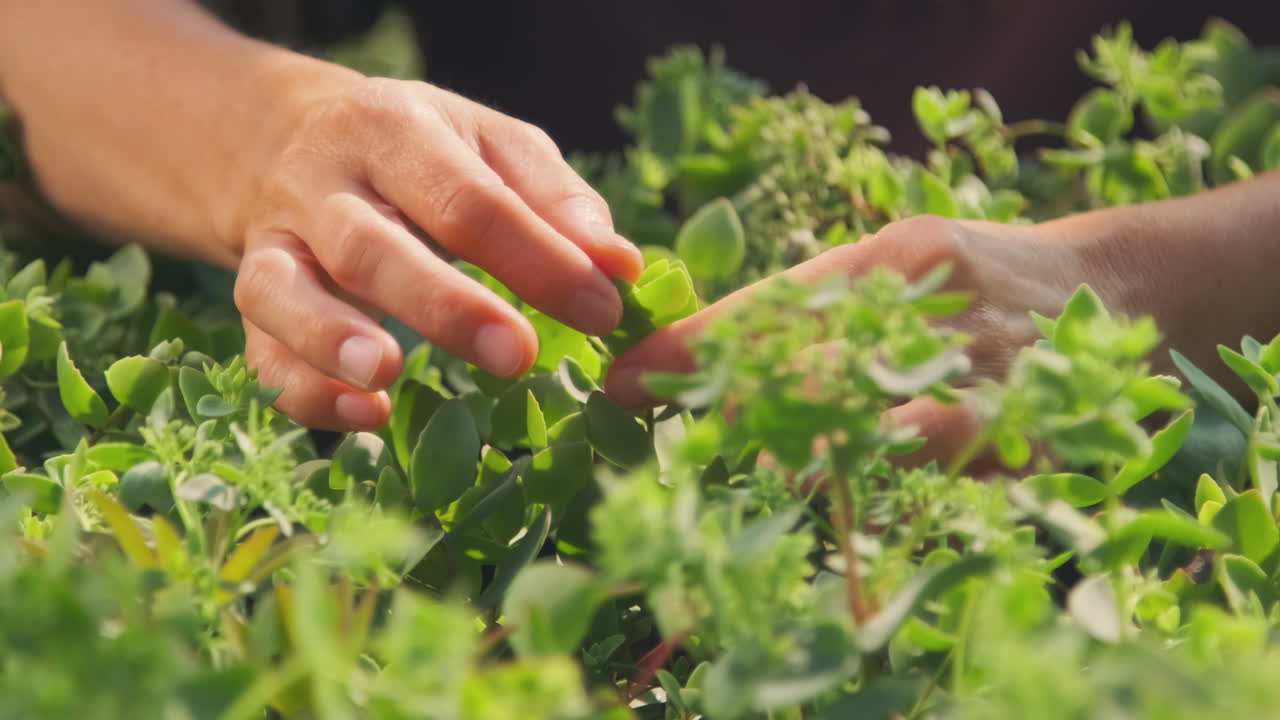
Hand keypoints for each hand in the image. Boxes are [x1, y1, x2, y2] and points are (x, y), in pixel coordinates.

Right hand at [230, 75, 642, 429]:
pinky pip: (260, 350)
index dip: (537, 258)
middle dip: (444, 305)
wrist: (285, 135)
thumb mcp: (490, 144)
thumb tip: (620, 267)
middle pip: (370, 246)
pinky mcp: (247, 297)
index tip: (602, 310)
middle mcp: (322, 183)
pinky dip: (304, 389)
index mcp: (393, 130)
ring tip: (390, 375)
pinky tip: (366, 414)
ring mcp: (274, 241)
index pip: (468, 199)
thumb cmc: (419, 151)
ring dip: (333, 338)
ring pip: (282, 290)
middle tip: (518, 357)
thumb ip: (556, 199)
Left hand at [605, 215, 1110, 467]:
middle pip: (813, 365)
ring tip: (746, 474)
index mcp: (898, 252)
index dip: (695, 348)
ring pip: (873, 424)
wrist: (1116, 288)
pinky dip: (881, 481)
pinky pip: (937, 464)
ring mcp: (989, 363)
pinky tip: (837, 494)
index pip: (776, 301)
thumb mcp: (904, 264)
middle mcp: (941, 300)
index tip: (623, 380)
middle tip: (672, 439)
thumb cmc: (980, 280)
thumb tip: (716, 360)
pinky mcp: (1028, 423)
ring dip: (800, 456)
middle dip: (732, 410)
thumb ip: (824, 303)